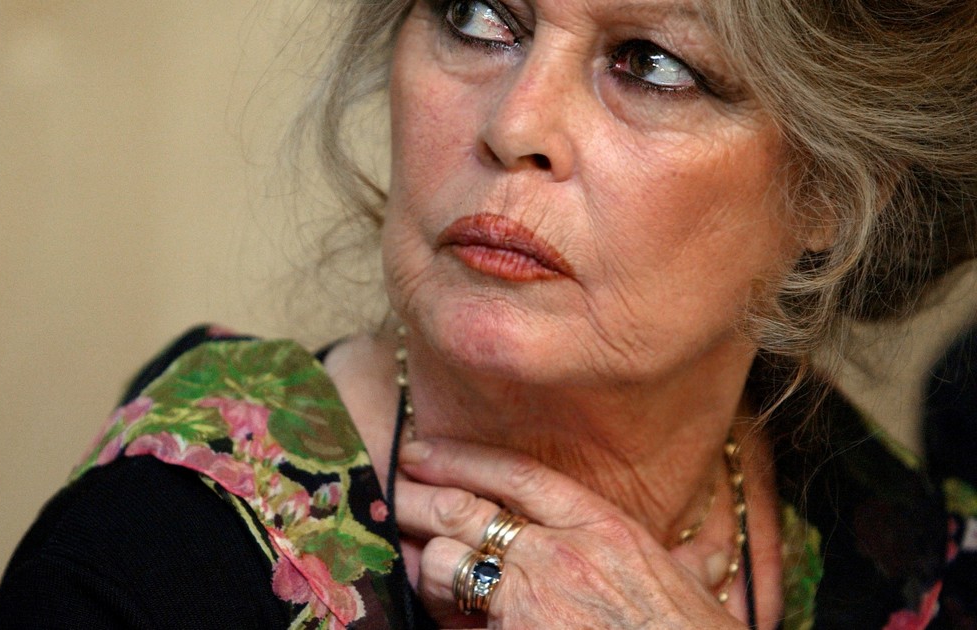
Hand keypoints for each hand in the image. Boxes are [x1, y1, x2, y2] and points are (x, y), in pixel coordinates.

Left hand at [395, 438, 744, 628]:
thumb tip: (700, 559)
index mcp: (605, 529)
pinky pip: (454, 621)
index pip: (518, 474)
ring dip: (426, 563)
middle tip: (392, 491)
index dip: (462, 456)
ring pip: (447, 560)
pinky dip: (442, 615)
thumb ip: (682, 562)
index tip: (423, 449)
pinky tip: (437, 610)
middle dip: (418, 496)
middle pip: (466, 507)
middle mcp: (563, 555)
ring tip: (416, 561)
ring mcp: (532, 600)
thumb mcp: (690, 589)